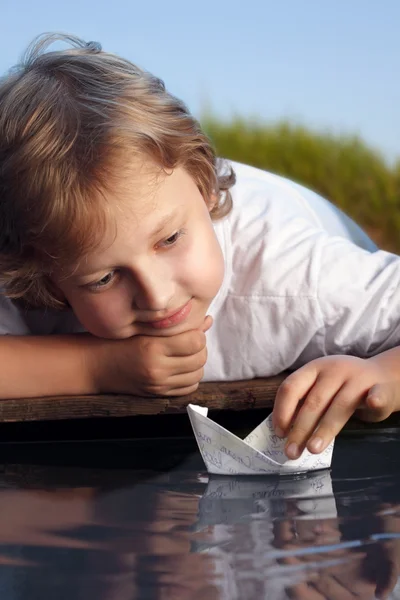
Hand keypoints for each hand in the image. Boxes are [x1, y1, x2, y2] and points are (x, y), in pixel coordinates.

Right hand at [96, 316, 211, 395]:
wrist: (95, 366)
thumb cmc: (117, 341)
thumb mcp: (145, 329)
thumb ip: (177, 326)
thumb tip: (208, 321)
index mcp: (154, 347)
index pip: (195, 342)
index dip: (198, 335)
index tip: (190, 331)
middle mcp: (158, 368)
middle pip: (199, 358)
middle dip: (199, 348)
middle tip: (189, 342)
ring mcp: (158, 384)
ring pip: (197, 375)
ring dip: (196, 364)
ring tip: (185, 355)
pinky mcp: (158, 395)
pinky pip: (189, 389)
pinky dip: (190, 378)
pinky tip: (180, 368)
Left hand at [272, 355, 398, 459]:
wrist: (381, 377)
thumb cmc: (342, 388)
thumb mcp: (320, 389)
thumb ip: (305, 404)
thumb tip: (285, 431)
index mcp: (314, 369)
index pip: (292, 387)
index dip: (283, 411)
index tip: (279, 433)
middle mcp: (334, 371)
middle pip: (314, 401)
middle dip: (300, 429)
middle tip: (291, 451)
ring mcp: (358, 378)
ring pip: (340, 406)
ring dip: (325, 429)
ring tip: (313, 449)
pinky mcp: (381, 388)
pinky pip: (378, 394)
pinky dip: (375, 399)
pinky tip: (372, 403)